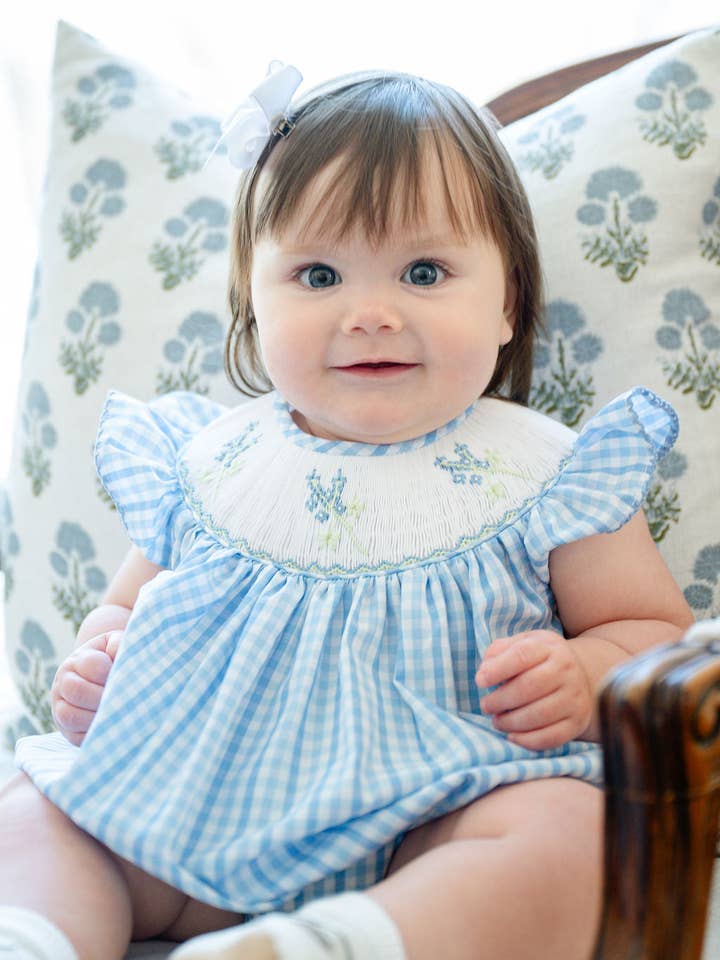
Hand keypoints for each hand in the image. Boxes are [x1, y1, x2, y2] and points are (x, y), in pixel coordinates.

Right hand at [51, 630, 123, 745]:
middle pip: (76, 690)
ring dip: (97, 716)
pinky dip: (95, 734)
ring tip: (120, 713)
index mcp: (77, 660)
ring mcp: (61, 708)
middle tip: (125, 698)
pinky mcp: (68, 731)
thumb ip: (119, 644)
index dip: (109, 671)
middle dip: (103, 695)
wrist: (101, 679)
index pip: (90, 664)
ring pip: (70, 716)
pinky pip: (75, 737)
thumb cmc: (113, 660)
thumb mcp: (115, 645)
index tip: (124, 675)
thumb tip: (119, 654)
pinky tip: (113, 727)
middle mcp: (64, 683)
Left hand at [475, 630, 592, 749]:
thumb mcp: (521, 644)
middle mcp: (566, 670)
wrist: (580, 675)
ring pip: (540, 715)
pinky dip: (527, 741)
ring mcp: (574, 697)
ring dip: (511, 722)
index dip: (497, 670)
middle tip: (486, 706)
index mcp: (548, 647)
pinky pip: (552, 737)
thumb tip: (484, 673)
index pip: (521, 655)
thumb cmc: (539, 660)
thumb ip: (498, 652)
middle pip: (529, 687)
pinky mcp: (577, 722)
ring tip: (497, 721)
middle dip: (501, 700)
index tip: (480, 681)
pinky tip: (512, 736)